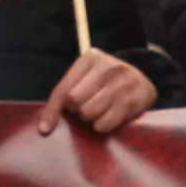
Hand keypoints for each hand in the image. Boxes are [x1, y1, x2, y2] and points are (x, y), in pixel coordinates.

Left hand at [39, 52, 157, 137]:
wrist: (141, 79)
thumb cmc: (105, 81)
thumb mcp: (84, 78)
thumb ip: (63, 96)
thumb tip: (44, 128)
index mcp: (91, 58)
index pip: (64, 89)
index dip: (53, 110)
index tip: (45, 128)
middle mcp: (108, 67)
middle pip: (75, 101)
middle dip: (78, 109)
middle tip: (86, 105)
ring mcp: (123, 83)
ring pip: (90, 113)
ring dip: (90, 118)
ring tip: (98, 110)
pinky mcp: (134, 100)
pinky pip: (105, 124)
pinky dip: (102, 125)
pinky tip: (109, 115)